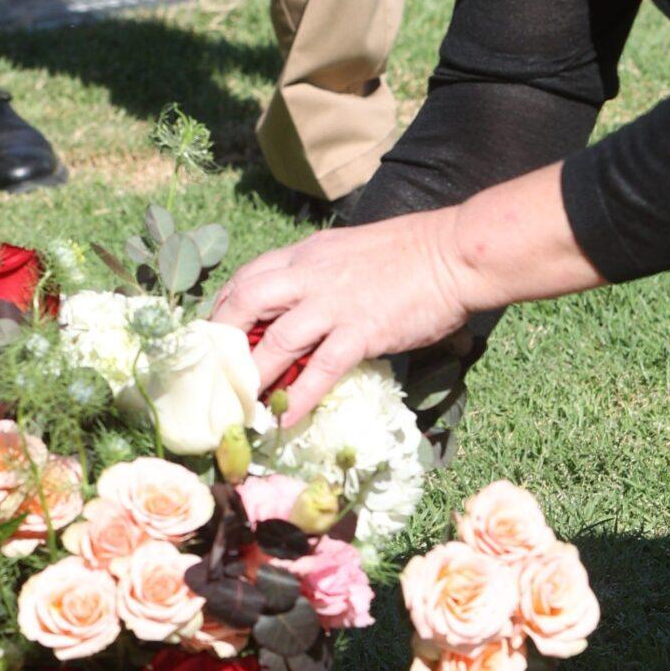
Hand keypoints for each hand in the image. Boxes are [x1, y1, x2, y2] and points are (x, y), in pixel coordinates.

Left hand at [211, 208, 475, 421]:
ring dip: (254, 376)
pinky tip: (285, 419)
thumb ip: (323, 273)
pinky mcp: (362, 331)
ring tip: (240, 406)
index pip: (249, 275)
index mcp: (308, 253)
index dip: (225, 306)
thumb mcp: (351, 251)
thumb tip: (306, 303)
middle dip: (222, 339)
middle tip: (214, 371)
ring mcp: (335, 304)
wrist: (455, 253)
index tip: (216, 334)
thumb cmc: (413, 252)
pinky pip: (320, 369)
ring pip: (275, 341)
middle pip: (246, 302)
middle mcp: (311, 275)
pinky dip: (298, 397)